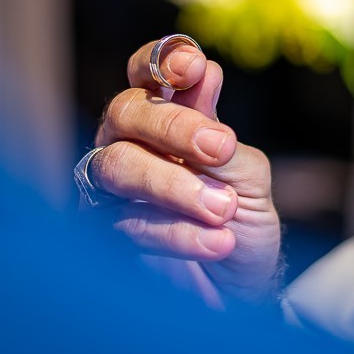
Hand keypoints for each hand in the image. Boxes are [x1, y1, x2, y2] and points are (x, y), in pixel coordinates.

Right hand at [86, 38, 280, 306]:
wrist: (240, 292)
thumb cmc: (241, 223)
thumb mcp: (247, 174)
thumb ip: (218, 130)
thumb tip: (205, 72)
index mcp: (165, 118)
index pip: (147, 72)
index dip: (161, 60)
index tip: (193, 66)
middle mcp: (130, 143)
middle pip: (125, 111)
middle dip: (172, 125)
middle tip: (220, 147)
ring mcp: (112, 189)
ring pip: (117, 165)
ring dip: (174, 184)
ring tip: (223, 210)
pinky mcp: (106, 232)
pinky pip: (127, 221)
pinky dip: (177, 232)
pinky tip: (217, 242)